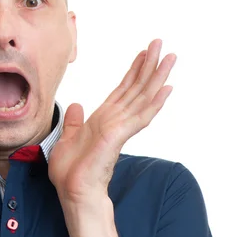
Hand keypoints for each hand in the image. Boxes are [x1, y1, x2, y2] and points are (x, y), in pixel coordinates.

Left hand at [49, 39, 175, 202]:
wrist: (73, 192)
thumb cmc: (72, 171)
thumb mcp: (67, 138)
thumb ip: (74, 122)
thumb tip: (76, 105)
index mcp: (104, 118)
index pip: (123, 90)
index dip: (134, 70)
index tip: (143, 52)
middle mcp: (116, 120)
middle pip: (137, 88)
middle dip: (149, 65)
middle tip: (161, 44)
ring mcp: (120, 128)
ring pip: (143, 97)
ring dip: (157, 77)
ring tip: (170, 57)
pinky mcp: (119, 136)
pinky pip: (140, 116)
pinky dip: (154, 103)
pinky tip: (166, 89)